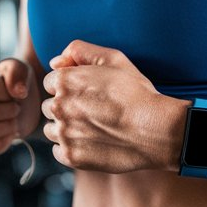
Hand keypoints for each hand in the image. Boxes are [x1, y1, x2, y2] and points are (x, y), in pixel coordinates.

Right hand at [0, 58, 41, 156]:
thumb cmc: (2, 87)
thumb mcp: (13, 71)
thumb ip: (16, 72)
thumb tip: (18, 91)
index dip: (6, 95)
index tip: (15, 96)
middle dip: (9, 113)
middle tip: (16, 111)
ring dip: (6, 128)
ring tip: (13, 123)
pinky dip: (0, 143)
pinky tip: (5, 135)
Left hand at [42, 40, 185, 172]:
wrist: (156, 129)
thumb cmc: (136, 92)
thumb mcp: (112, 58)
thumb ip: (79, 51)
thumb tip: (54, 62)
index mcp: (64, 80)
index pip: (50, 83)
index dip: (69, 87)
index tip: (86, 94)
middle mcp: (59, 106)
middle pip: (50, 106)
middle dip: (65, 107)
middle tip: (91, 111)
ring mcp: (64, 133)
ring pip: (52, 129)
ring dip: (66, 128)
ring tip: (92, 128)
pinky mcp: (71, 156)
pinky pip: (58, 151)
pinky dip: (70, 148)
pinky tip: (90, 143)